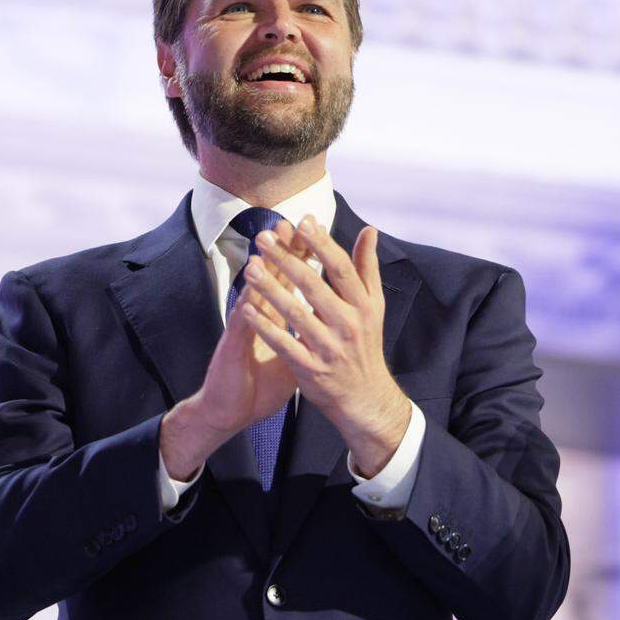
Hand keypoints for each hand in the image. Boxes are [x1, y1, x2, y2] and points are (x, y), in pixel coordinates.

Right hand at [160, 220, 311, 479]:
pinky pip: (239, 326)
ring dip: (260, 271)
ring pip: (253, 294)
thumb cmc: (260, 383)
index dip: (304, 257)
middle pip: (274, 278)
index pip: (292, 280)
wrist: (230, 411)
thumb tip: (333, 320)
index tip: (317, 231)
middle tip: (292, 223)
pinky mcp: (231, 347)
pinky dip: (245, 310)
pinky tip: (249, 295)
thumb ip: (309, 333)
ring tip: (267, 245)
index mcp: (276, 317)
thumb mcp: (293, 356)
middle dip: (284, 252)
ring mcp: (243, 329)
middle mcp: (259, 316)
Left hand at [240, 215, 409, 475]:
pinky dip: (264, 326)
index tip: (303, 221)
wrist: (365, 398)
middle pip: (314, 286)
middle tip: (263, 238)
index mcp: (363, 305)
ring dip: (270, 289)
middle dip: (286, 260)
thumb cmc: (365, 344)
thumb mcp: (373, 306)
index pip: (341, 268)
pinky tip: (245, 308)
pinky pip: (283, 343)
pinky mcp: (310, 369)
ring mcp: (329, 348)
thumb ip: (367, 268)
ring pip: (295, 313)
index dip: (322, 244)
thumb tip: (369, 230)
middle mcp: (348, 324)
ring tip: (249, 268)